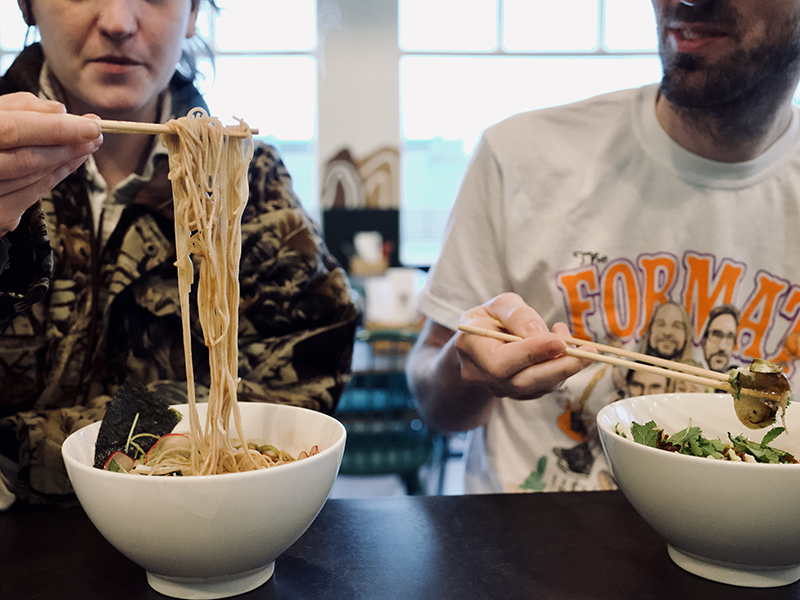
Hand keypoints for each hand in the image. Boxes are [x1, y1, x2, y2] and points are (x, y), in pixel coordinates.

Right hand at [0, 92, 101, 234]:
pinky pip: (32, 196)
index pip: (15, 129)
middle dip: (67, 146)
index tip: (90, 124)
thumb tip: (59, 110)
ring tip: (86, 146)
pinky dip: (55, 177)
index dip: (56, 128)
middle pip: (28, 158)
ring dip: (66, 161)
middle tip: (95, 135)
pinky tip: (69, 164)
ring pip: (33, 177)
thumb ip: (17, 107)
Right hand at [455, 292, 592, 398]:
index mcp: (470, 348)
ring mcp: (499, 389)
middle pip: (522, 382)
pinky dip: (561, 371)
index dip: (531, 354)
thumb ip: (519, 316)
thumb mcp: (500, 305)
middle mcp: (481, 375)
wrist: (479, 342)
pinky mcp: (517, 394)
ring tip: (580, 344)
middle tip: (589, 352)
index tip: (559, 341)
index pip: (500, 361)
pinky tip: (566, 350)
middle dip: (559, 368)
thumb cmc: (490, 318)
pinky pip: (543, 387)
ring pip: (537, 387)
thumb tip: (544, 335)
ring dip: (565, 368)